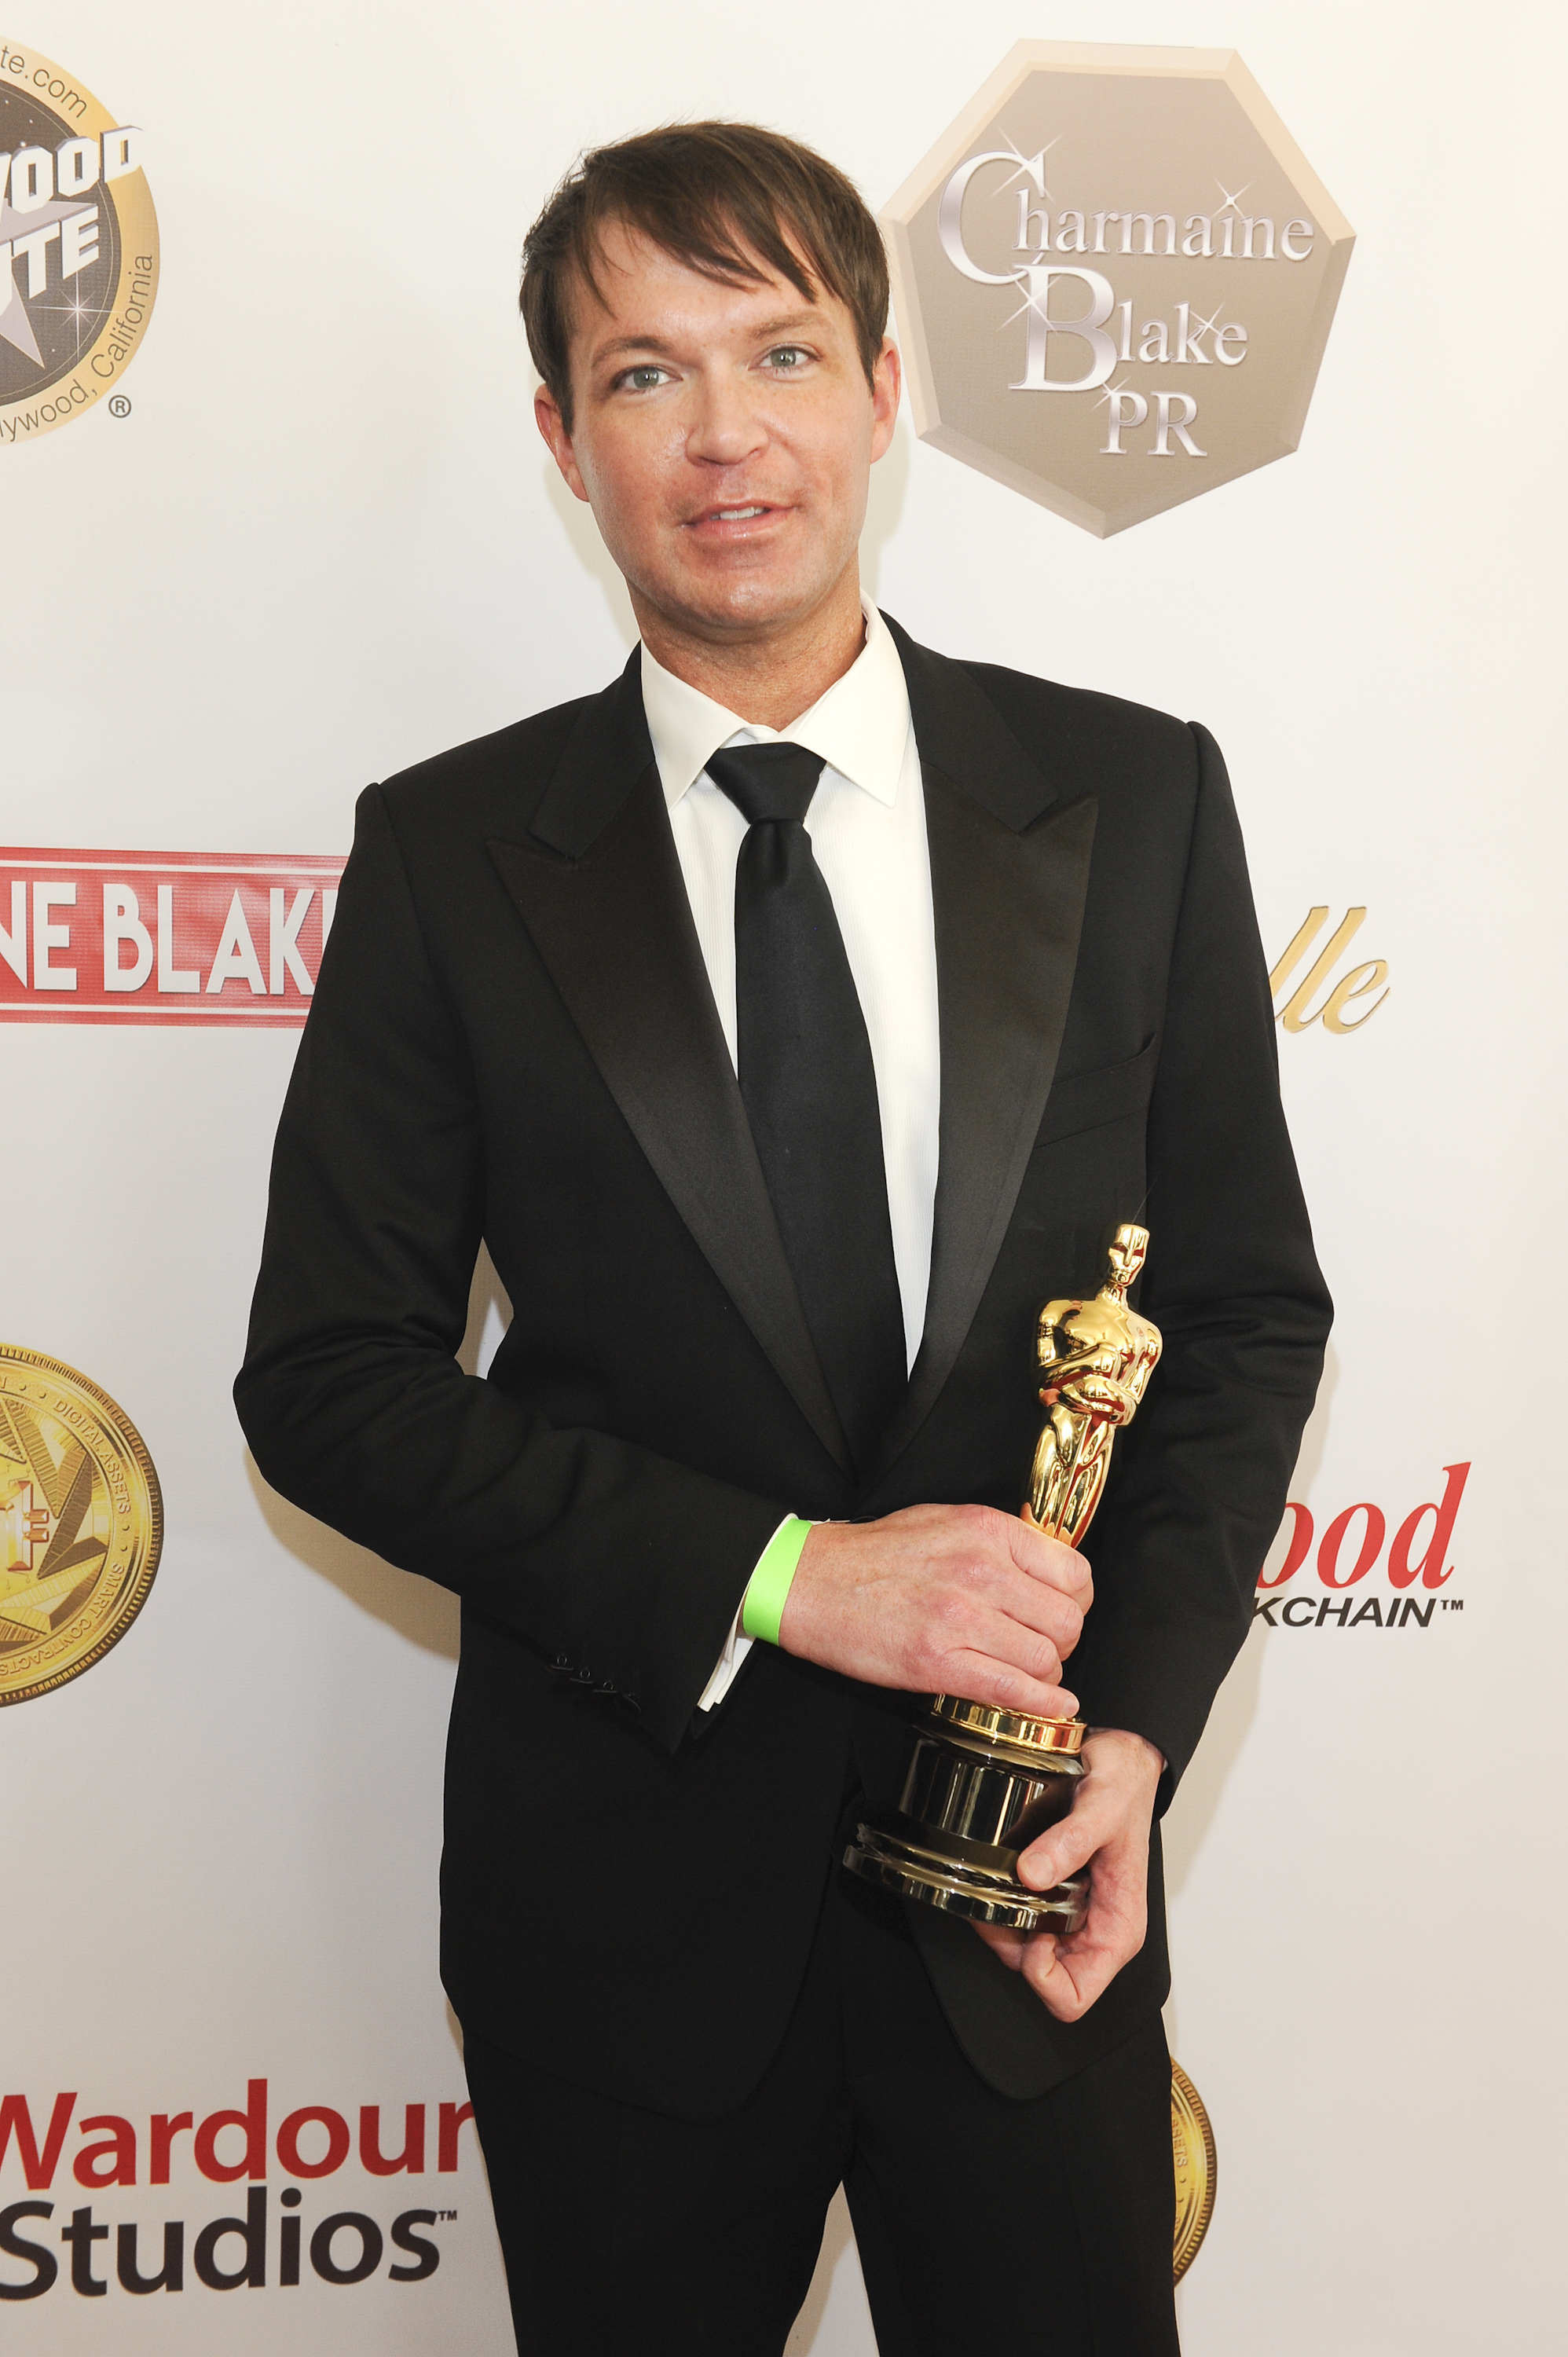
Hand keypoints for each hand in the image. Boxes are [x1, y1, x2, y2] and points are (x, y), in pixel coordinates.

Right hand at [777, 1503, 1089, 1717]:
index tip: (1063, 1612)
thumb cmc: (875, 1554)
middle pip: (1067, 1621)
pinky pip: (1012, 1690)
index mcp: (987, 1530)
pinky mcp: (937, 1662)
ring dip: (1045, 1675)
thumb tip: (1046, 1567)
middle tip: (1042, 1647)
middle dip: (1063, 1642)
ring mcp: (960, 1617)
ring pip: (1045, 1659)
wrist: (810, 1581)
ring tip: (1024, 1673)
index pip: (1075, 1573)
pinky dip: (1040, 1704)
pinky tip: (1048, 1705)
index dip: (1076, 1601)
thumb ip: (1000, 1542)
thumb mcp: (945, 1521)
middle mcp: (980, 1569)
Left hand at [970, 1727, 1161, 2020]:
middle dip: (1009, 1946)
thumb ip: (1069, 1843)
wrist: (1121, 1758)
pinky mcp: (1056, 1897)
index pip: (1073, 1996)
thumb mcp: (1101, 1808)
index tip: (1028, 1930)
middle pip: (1040, 1977)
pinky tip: (995, 1875)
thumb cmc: (1124, 1786)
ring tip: (990, 1884)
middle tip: (993, 1899)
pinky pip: (1020, 1921)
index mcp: (1117, 1930)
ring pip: (1023, 1951)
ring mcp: (1074, 1917)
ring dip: (999, 1926)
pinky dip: (1000, 1906)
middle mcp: (1095, 1931)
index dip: (1039, 1975)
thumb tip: (1031, 1875)